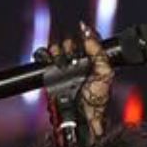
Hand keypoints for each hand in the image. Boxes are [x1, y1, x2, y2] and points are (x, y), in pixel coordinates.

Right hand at [44, 21, 112, 136]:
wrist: (82, 117)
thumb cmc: (96, 99)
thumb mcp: (104, 72)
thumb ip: (97, 50)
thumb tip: (86, 29)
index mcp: (91, 59)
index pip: (84, 38)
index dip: (83, 37)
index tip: (83, 40)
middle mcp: (76, 61)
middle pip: (67, 41)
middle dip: (69, 47)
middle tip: (73, 58)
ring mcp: (62, 67)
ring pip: (55, 47)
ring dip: (57, 52)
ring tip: (63, 64)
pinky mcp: (49, 74)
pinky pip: (42, 57)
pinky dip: (43, 55)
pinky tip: (50, 61)